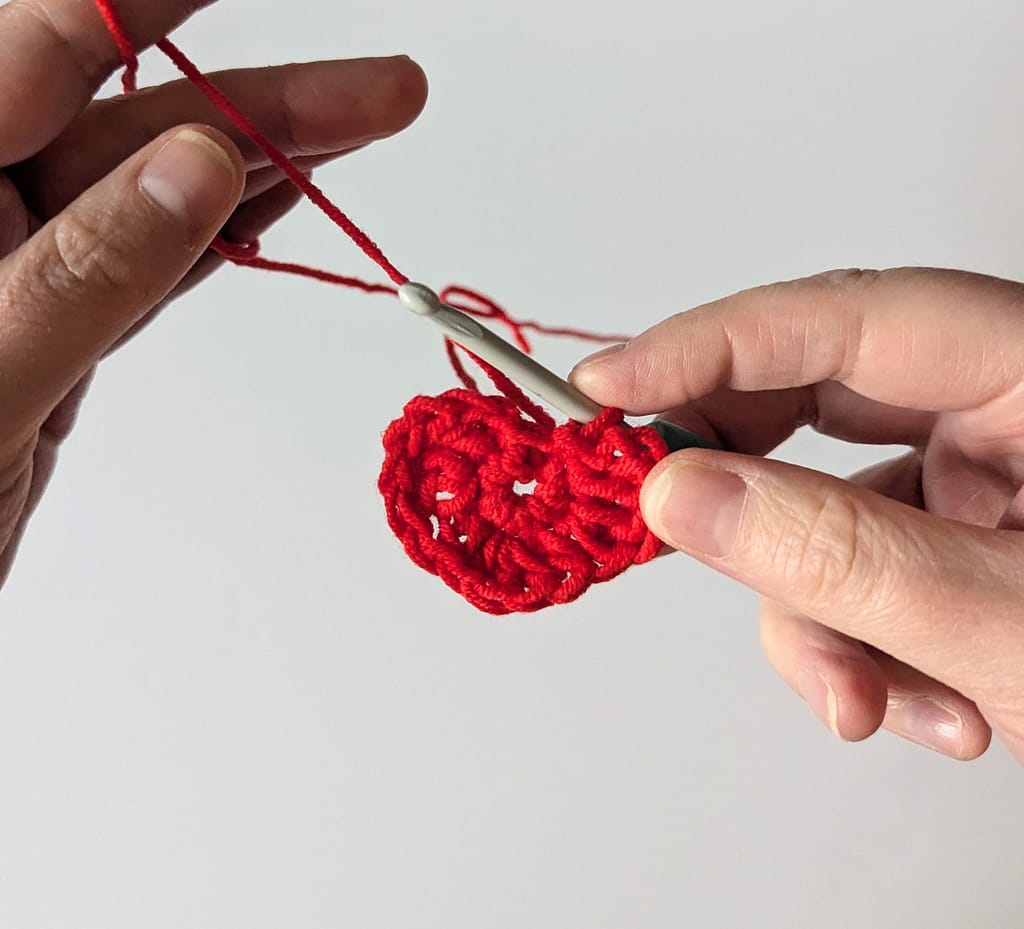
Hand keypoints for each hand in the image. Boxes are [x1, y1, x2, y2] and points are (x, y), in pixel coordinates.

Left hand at [0, 0, 426, 585]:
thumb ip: (89, 270)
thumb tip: (196, 166)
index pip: (50, 42)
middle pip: (134, 120)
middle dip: (266, 100)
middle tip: (382, 88)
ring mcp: (27, 264)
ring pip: (162, 192)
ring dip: (269, 161)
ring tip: (369, 129)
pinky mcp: (64, 321)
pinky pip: (157, 261)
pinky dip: (226, 234)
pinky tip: (287, 195)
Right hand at [571, 268, 1023, 762]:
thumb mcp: (1012, 626)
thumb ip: (839, 558)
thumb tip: (678, 494)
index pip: (844, 318)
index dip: (708, 346)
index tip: (603, 394)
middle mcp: (1006, 401)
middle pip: (817, 400)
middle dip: (742, 486)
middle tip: (662, 522)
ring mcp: (983, 470)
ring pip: (827, 509)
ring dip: (820, 618)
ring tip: (867, 702)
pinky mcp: (963, 532)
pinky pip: (863, 569)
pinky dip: (862, 646)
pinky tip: (919, 707)